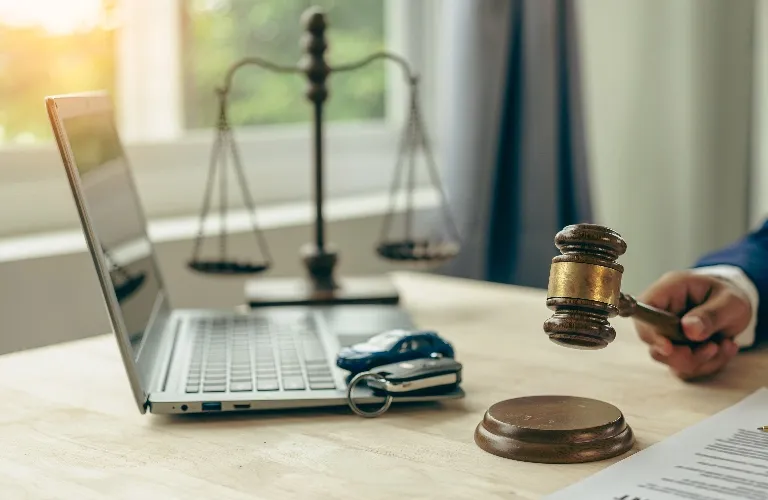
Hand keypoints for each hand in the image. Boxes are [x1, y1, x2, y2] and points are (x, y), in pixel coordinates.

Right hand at [635, 270, 751, 380]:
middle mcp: (662, 310)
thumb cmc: (730, 298)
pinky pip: (681, 367)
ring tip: (724, 345)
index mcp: (670, 289)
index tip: (668, 348)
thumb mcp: (731, 302)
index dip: (650, 330)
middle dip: (682, 354)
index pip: (644, 309)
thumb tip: (689, 329)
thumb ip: (711, 315)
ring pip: (667, 358)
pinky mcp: (674, 348)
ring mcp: (665, 331)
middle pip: (651, 339)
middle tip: (712, 348)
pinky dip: (705, 365)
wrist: (734, 308)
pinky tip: (722, 350)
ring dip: (699, 361)